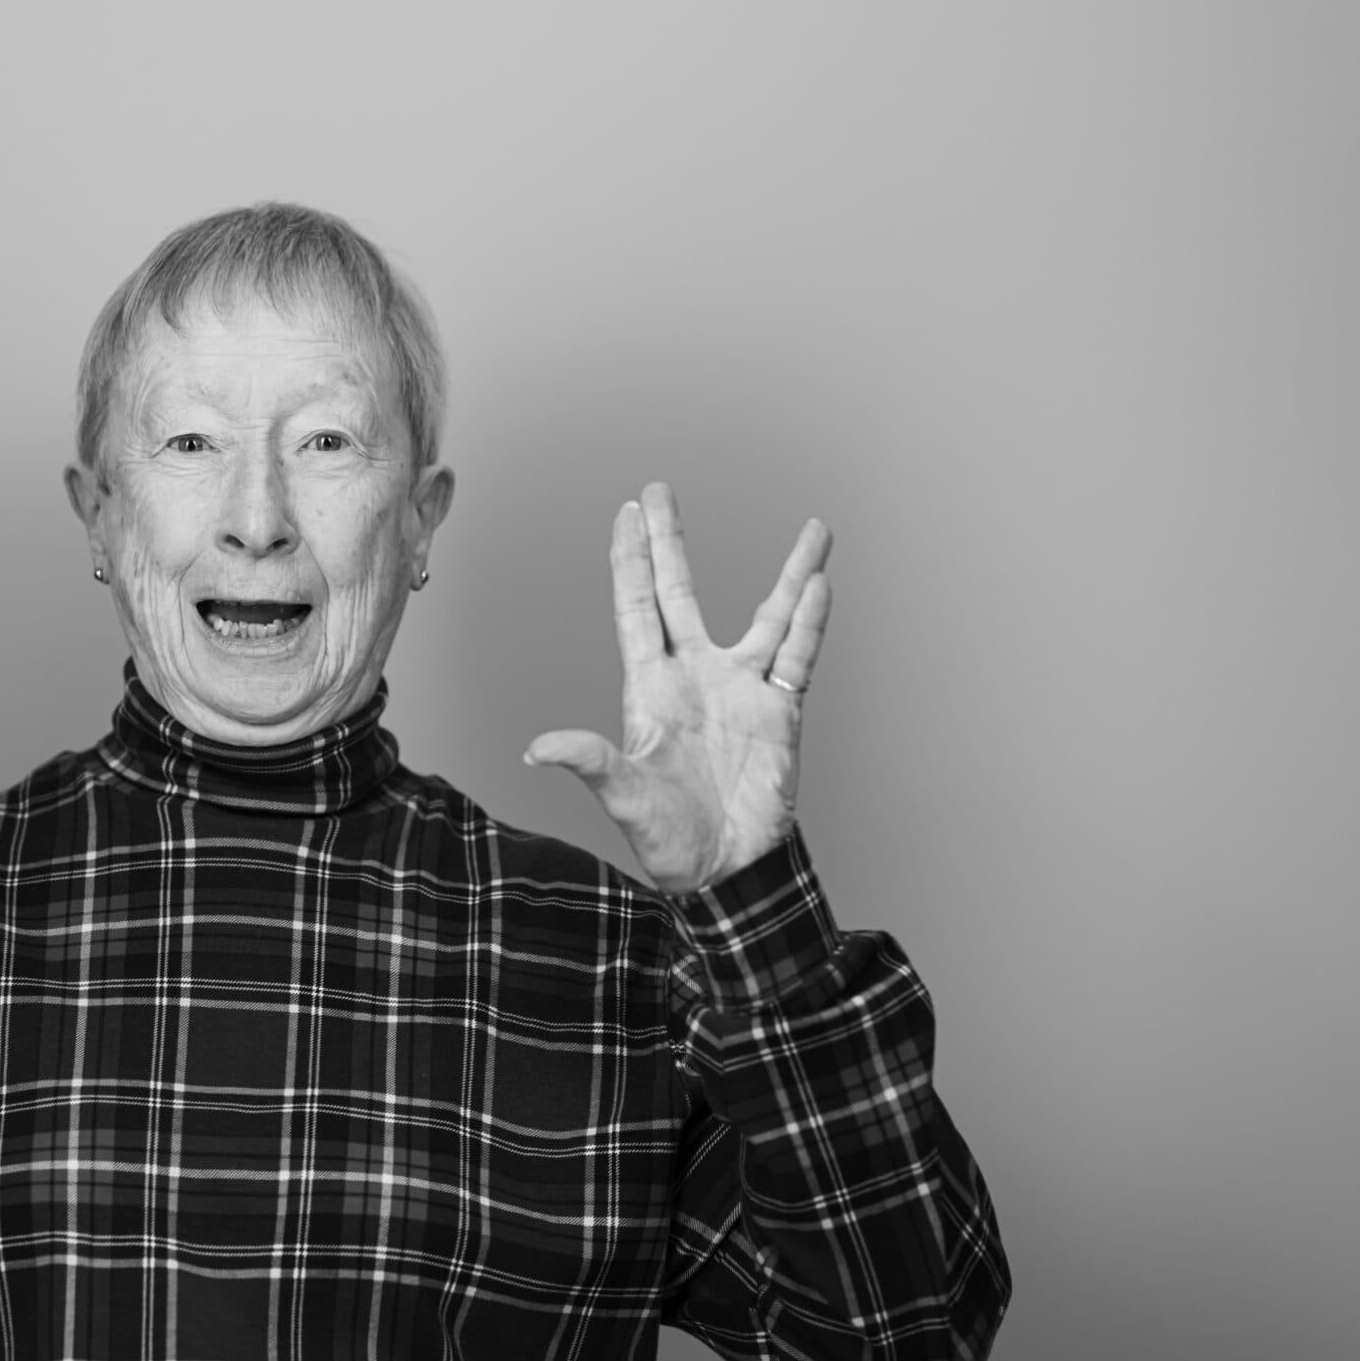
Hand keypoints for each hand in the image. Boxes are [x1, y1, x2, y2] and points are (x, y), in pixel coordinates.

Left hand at [525, 484, 830, 891]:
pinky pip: (799, 658)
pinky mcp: (780, 713)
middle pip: (681, 592)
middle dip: (671, 541)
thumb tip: (537, 749)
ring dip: (791, 573)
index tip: (628, 511)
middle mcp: (695, 675)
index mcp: (650, 686)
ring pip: (770, 616)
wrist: (723, 871)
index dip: (632, 559)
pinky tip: (822, 584)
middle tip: (660, 489)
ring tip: (816, 530)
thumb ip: (589, 762)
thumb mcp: (622, 796)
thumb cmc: (666, 838)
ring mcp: (740, 690)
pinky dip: (812, 624)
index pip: (637, 606)